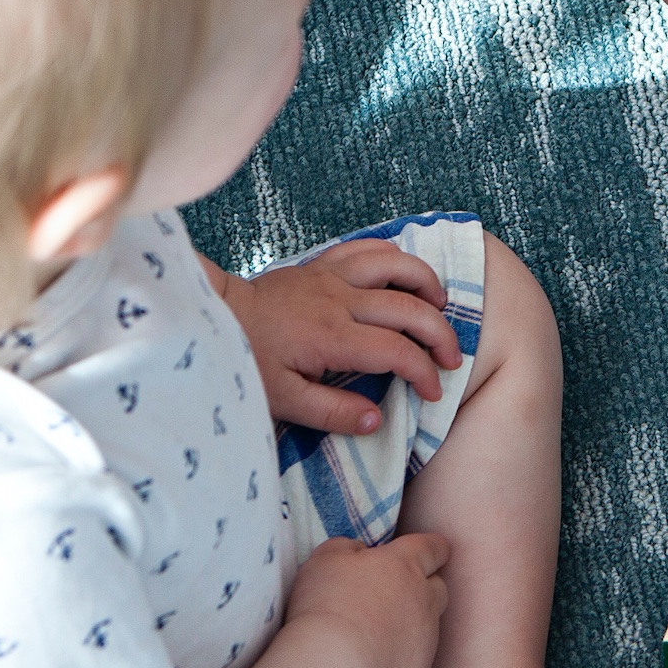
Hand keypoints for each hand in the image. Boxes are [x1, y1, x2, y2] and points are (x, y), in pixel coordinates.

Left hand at [213, 241, 461, 433]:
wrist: (214, 316)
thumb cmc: (246, 361)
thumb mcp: (282, 400)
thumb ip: (332, 412)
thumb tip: (377, 420)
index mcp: (331, 337)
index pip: (396, 352)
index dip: (424, 372)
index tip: (433, 392)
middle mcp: (339, 300)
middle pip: (409, 307)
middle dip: (440, 334)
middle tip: (452, 358)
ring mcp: (332, 276)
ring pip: (396, 265)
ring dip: (427, 283)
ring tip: (440, 307)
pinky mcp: (323, 264)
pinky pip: (369, 247)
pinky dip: (396, 256)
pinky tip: (406, 275)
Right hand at [286, 533, 450, 667]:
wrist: (334, 665)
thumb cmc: (326, 605)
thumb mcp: (326, 558)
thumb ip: (348, 547)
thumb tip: (359, 551)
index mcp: (405, 564)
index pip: (433, 547)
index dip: (433, 548)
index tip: (430, 552)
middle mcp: (424, 598)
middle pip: (438, 587)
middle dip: (425, 588)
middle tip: (396, 596)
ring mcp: (426, 636)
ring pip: (429, 624)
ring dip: (411, 625)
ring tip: (379, 633)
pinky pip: (415, 659)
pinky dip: (400, 658)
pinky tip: (373, 663)